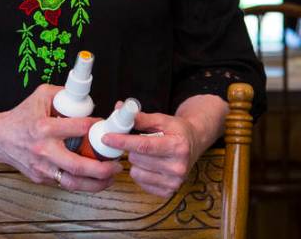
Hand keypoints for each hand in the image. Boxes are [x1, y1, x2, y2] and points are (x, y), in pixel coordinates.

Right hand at [0, 85, 122, 191]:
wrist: (0, 138)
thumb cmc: (22, 116)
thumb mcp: (41, 95)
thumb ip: (64, 92)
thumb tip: (86, 96)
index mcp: (44, 128)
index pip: (79, 128)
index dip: (97, 127)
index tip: (107, 127)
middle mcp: (44, 151)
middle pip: (78, 165)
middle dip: (102, 167)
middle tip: (118, 163)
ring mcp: (42, 168)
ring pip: (73, 183)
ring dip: (96, 183)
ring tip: (111, 176)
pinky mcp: (41, 179)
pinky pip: (66, 183)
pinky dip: (83, 182)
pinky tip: (95, 177)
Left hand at [101, 94, 227, 196]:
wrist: (194, 143)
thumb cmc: (176, 130)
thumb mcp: (162, 119)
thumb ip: (141, 117)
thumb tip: (119, 108)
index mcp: (178, 145)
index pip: (144, 145)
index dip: (123, 141)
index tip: (106, 138)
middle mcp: (178, 166)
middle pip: (137, 159)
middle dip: (132, 149)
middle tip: (139, 142)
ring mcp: (174, 182)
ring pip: (136, 173)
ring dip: (136, 162)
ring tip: (147, 154)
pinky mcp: (169, 192)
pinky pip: (141, 183)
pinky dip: (140, 173)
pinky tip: (150, 165)